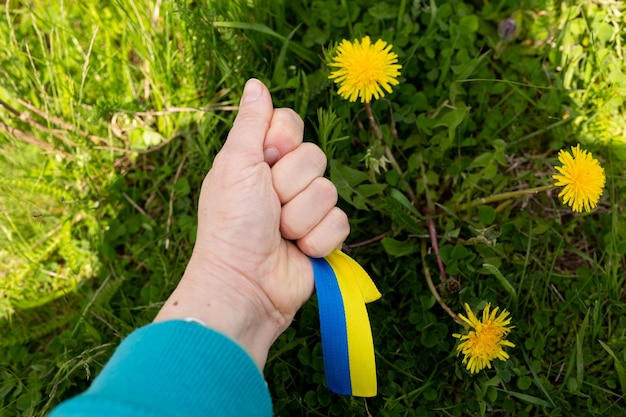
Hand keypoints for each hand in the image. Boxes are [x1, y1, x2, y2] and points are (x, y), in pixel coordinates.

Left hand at [154, 79, 349, 367]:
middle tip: (268, 207)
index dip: (283, 140)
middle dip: (290, 185)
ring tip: (279, 234)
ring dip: (300, 217)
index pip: (291, 124)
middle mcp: (285, 181)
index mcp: (261, 159)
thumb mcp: (236, 165)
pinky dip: (317, 239)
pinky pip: (341, 223)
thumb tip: (256, 83)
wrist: (245, 283)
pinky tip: (298, 251)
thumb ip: (251, 123)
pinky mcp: (324, 237)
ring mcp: (306, 210)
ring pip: (329, 191)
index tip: (266, 159)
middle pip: (315, 156)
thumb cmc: (231, 224)